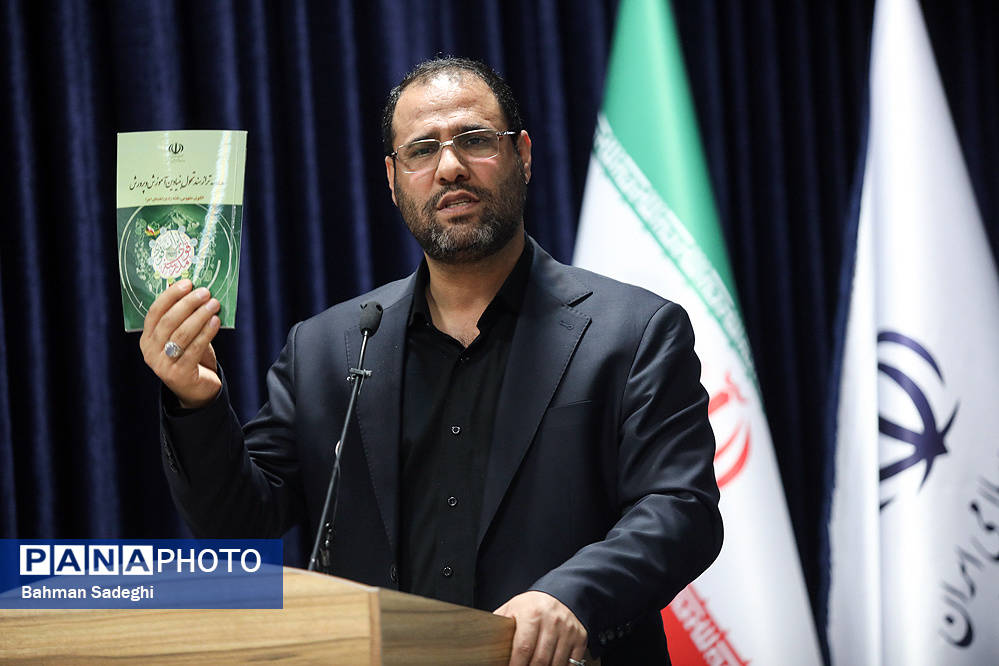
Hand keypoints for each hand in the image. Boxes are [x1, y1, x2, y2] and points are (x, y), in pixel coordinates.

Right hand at [139, 279, 221, 408]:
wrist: (198, 390)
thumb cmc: (192, 357)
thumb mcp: (184, 336)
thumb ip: (185, 318)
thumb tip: (196, 290)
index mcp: (147, 338)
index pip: (155, 312)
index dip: (170, 296)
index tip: (187, 283)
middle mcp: (150, 351)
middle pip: (168, 321)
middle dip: (188, 303)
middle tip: (205, 292)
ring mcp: (162, 364)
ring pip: (181, 334)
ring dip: (199, 316)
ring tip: (214, 304)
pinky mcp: (179, 375)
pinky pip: (194, 348)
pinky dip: (206, 332)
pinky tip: (216, 321)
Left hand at [494, 591, 586, 665]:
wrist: (559, 594)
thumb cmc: (532, 605)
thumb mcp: (512, 608)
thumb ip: (500, 624)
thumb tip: (483, 639)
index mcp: (532, 614)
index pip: (523, 648)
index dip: (516, 665)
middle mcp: (552, 621)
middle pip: (540, 660)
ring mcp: (568, 630)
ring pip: (556, 663)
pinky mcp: (580, 637)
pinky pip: (572, 662)